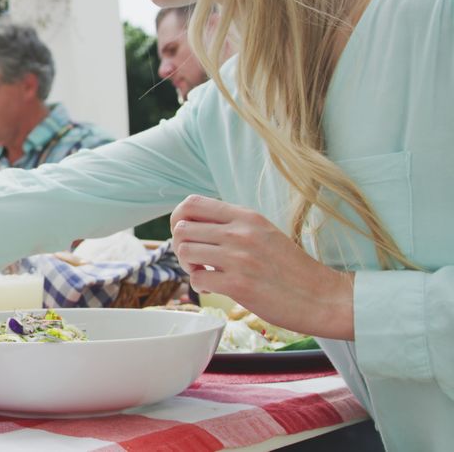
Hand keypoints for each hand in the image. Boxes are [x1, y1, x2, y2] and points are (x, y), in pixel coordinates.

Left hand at [170, 195, 354, 339]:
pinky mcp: (238, 285)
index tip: (187, 234)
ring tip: (204, 272)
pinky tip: (214, 288)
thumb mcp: (264, 232)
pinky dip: (200, 286)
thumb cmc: (290, 267)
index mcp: (246, 216)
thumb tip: (194, 224)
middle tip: (195, 259)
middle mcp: (240, 233)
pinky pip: (196, 280)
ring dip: (188, 266)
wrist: (322, 297)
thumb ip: (233, 225)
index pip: (192, 203)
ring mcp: (238, 258)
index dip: (179, 218)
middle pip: (181, 228)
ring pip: (184, 252)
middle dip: (180, 245)